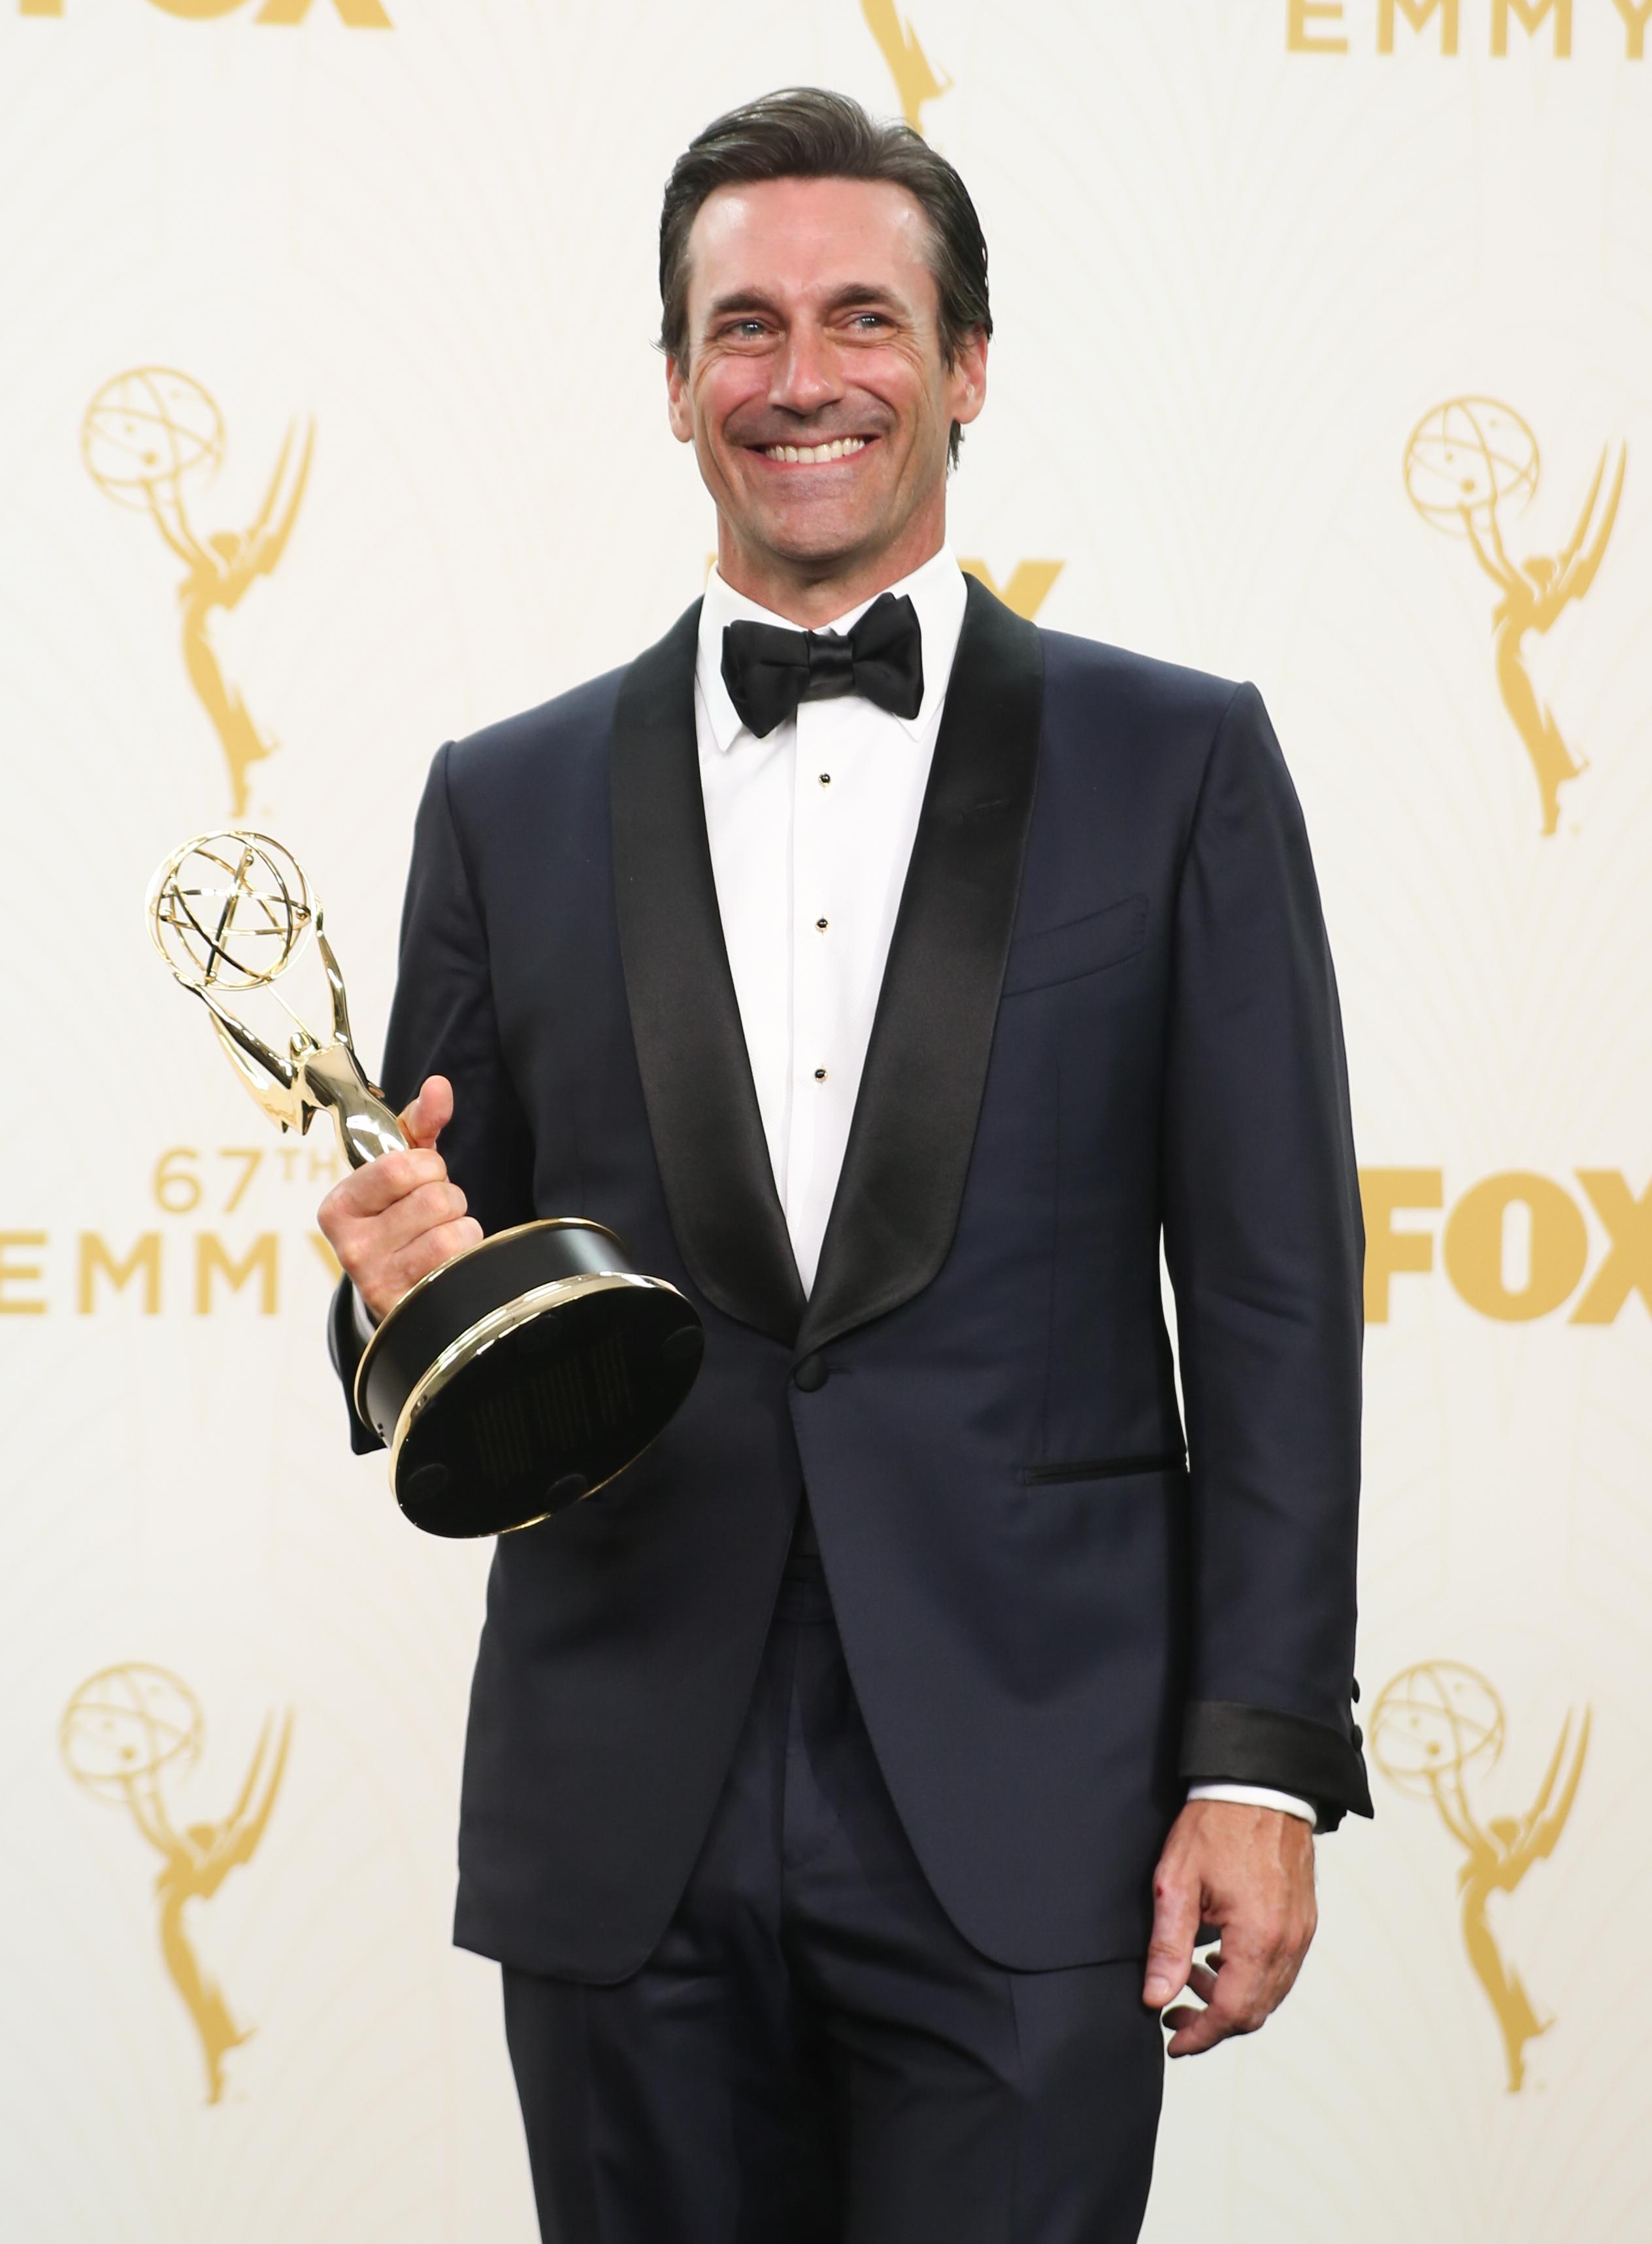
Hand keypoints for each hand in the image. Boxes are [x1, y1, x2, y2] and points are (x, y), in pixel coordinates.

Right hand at [316, 1074, 481, 1320]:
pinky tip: (444, 1264)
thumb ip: (419, 1125)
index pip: (400, 1166)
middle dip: (449, 1198)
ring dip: (461, 1229)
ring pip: (453, 1233)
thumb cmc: (397, 1219)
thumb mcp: (402, 1170)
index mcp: (339, 1206)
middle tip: (433, 1213)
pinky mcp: (408, 1307)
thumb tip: (438, 1086)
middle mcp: (351, 1246)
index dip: (427, 1166)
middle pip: (436, 1199)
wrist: (394, 1288)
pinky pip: (458, 1265)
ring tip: (439, 1237)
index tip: (420, 1176)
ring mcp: (378, 1282)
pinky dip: (466, 1257)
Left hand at [1141, 1799, 1316, 2056]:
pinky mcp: (1304, 1920)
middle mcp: (1289, 1942)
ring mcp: (1301, 1932)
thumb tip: (1155, 1997)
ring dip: (1232, 2000)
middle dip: (1213, 2022)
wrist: (1261, 1784)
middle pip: (1255, 2011)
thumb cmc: (1217, 1824)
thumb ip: (1167, 1946)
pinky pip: (1282, 1968)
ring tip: (1191, 1978)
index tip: (1172, 2039)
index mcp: (1258, 1937)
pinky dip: (1252, 1977)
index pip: (1232, 2013)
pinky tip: (1220, 1959)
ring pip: (1271, 1993)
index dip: (1200, 2035)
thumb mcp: (1177, 1882)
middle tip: (1175, 2012)